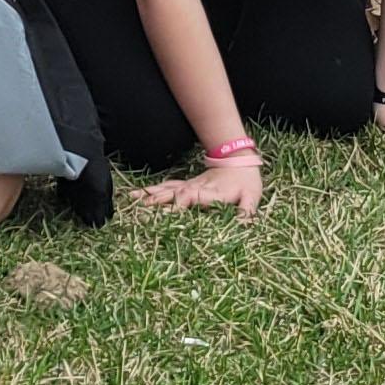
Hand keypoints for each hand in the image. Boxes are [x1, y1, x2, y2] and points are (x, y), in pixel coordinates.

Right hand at [135, 150, 266, 214]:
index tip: (168, 212)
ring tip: (133, 199)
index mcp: (212, 192)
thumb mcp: (252, 197)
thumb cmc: (247, 181)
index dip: (180, 203)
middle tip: (140, 209)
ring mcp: (190, 185)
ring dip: (151, 194)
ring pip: (168, 188)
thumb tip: (242, 226)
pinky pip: (168, 187)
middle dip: (158, 200)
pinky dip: (153, 190)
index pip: (193, 197)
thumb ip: (247, 211)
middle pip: (175, 193)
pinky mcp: (187, 185)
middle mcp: (197, 188)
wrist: (239, 158)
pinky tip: (140, 194)